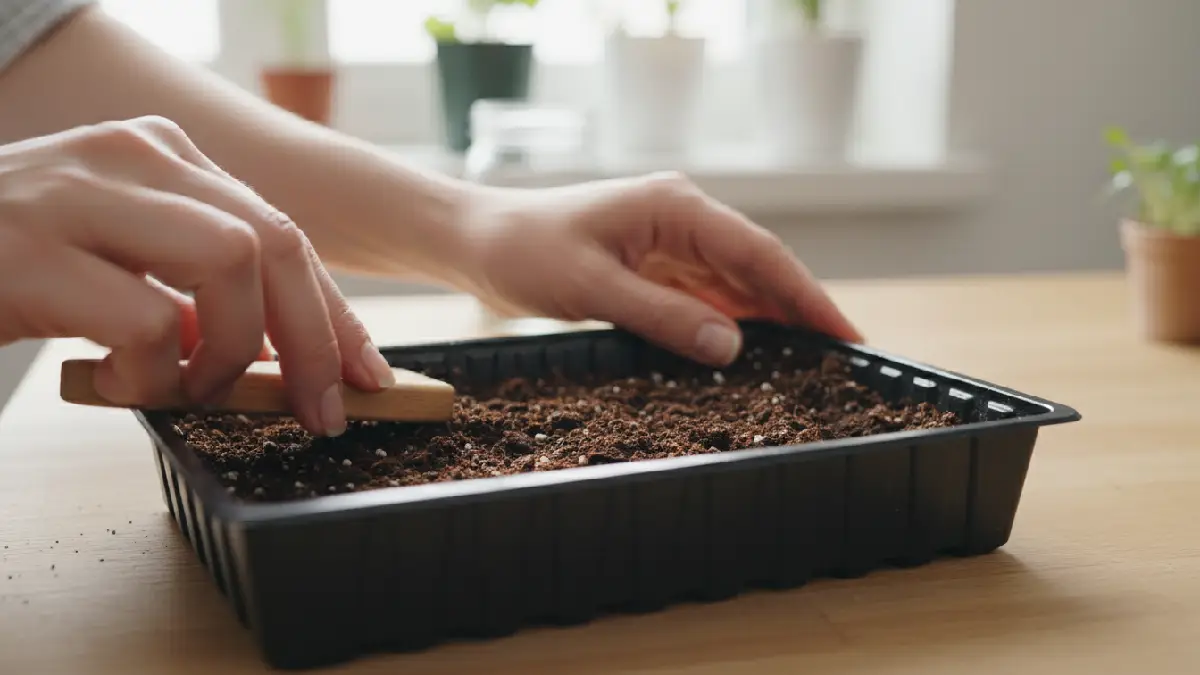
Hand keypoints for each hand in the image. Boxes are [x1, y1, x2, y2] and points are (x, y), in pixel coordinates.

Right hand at [0, 116, 394, 435]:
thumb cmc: (12, 264)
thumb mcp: (118, 258)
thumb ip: (194, 286)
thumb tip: (287, 355)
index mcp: (162, 155)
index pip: (284, 232)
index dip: (337, 312)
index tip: (368, 375)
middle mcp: (131, 157)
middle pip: (278, 243)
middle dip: (317, 339)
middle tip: (320, 410)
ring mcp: (79, 195)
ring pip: (232, 265)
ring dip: (230, 352)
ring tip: (187, 388)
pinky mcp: (32, 252)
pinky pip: (148, 324)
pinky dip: (150, 375)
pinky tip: (111, 384)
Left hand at [459, 172, 862, 365]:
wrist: (477, 242)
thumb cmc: (524, 251)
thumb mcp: (593, 287)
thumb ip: (664, 316)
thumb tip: (733, 347)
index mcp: (675, 207)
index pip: (758, 253)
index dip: (806, 296)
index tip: (844, 334)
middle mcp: (681, 218)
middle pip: (757, 268)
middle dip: (799, 311)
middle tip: (841, 361)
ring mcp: (669, 242)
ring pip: (736, 285)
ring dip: (769, 321)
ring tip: (810, 364)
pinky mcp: (653, 266)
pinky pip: (705, 298)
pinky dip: (730, 325)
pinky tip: (751, 354)